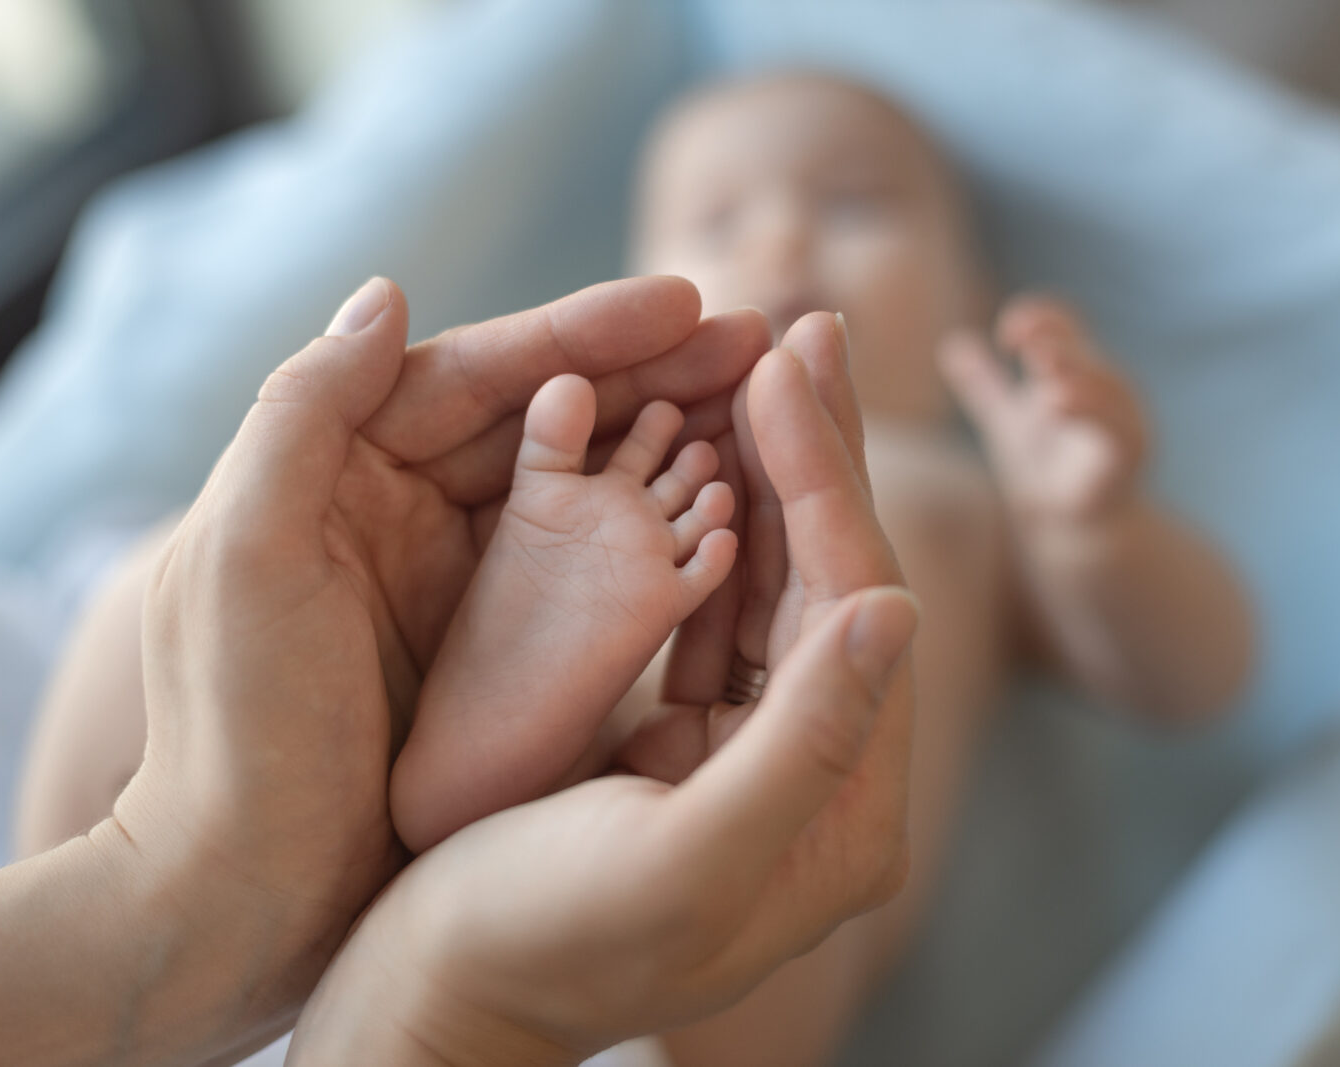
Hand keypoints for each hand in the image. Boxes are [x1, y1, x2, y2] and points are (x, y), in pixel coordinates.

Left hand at [109, 275, 768, 1050]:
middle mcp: (411, 511)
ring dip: (673, 439)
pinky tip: (736, 511)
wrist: (242, 896)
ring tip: (768, 405)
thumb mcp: (243, 556)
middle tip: (759, 337)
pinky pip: (597, 569)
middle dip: (655, 373)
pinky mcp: (502, 652)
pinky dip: (664, 532)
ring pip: (585, 484)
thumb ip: (303, 413)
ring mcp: (464, 581)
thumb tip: (389, 290)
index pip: (479, 376)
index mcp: (347, 471)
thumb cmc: (232, 732)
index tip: (685, 301)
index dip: (584, 332)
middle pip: (549, 416)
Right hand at [285, 312, 918, 1066]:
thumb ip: (808, 742)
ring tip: (759, 365)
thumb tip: (902, 607)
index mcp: (841, 819)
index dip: (825, 481)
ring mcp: (753, 761)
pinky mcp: (686, 749)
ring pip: (771, 589)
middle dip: (812, 456)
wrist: (438, 998)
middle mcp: (816, 784)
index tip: (793, 364)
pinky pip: (711, 617)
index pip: (852, 612)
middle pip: (827, 587)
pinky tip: (700, 456)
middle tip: (804, 330)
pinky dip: (705, 532)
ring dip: (764, 477)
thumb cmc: (540, 944)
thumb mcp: (681, 857)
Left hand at [938, 295, 1147, 523]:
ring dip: (1074, 370)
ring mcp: (1123, 419)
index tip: (1005, 332)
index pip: (1065, 326)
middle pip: (1085, 351)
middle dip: (1056, 339)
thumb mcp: (1008, 419)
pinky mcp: (1126, 453)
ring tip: (1041, 362)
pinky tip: (1055, 403)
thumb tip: (952, 343)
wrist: (1066, 527)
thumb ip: (984, 383)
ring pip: (1106, 384)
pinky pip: (1114, 426)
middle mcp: (1108, 388)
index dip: (1039, 319)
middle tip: (1024, 334)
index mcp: (1082, 372)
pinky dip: (1089, 410)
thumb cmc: (1045, 468)